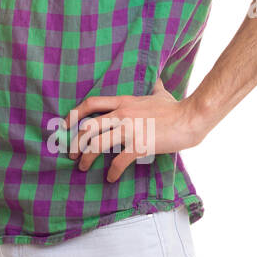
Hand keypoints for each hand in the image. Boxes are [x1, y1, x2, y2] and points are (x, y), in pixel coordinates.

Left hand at [57, 78, 203, 181]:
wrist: (190, 118)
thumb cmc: (176, 107)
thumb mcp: (160, 93)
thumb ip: (153, 87)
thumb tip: (156, 78)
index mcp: (122, 101)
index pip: (90, 104)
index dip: (74, 114)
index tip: (65, 125)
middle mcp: (121, 114)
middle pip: (87, 127)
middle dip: (74, 142)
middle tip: (70, 153)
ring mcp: (129, 130)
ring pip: (96, 145)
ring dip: (86, 158)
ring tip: (82, 167)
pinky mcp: (139, 146)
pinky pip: (119, 161)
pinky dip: (112, 172)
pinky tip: (110, 178)